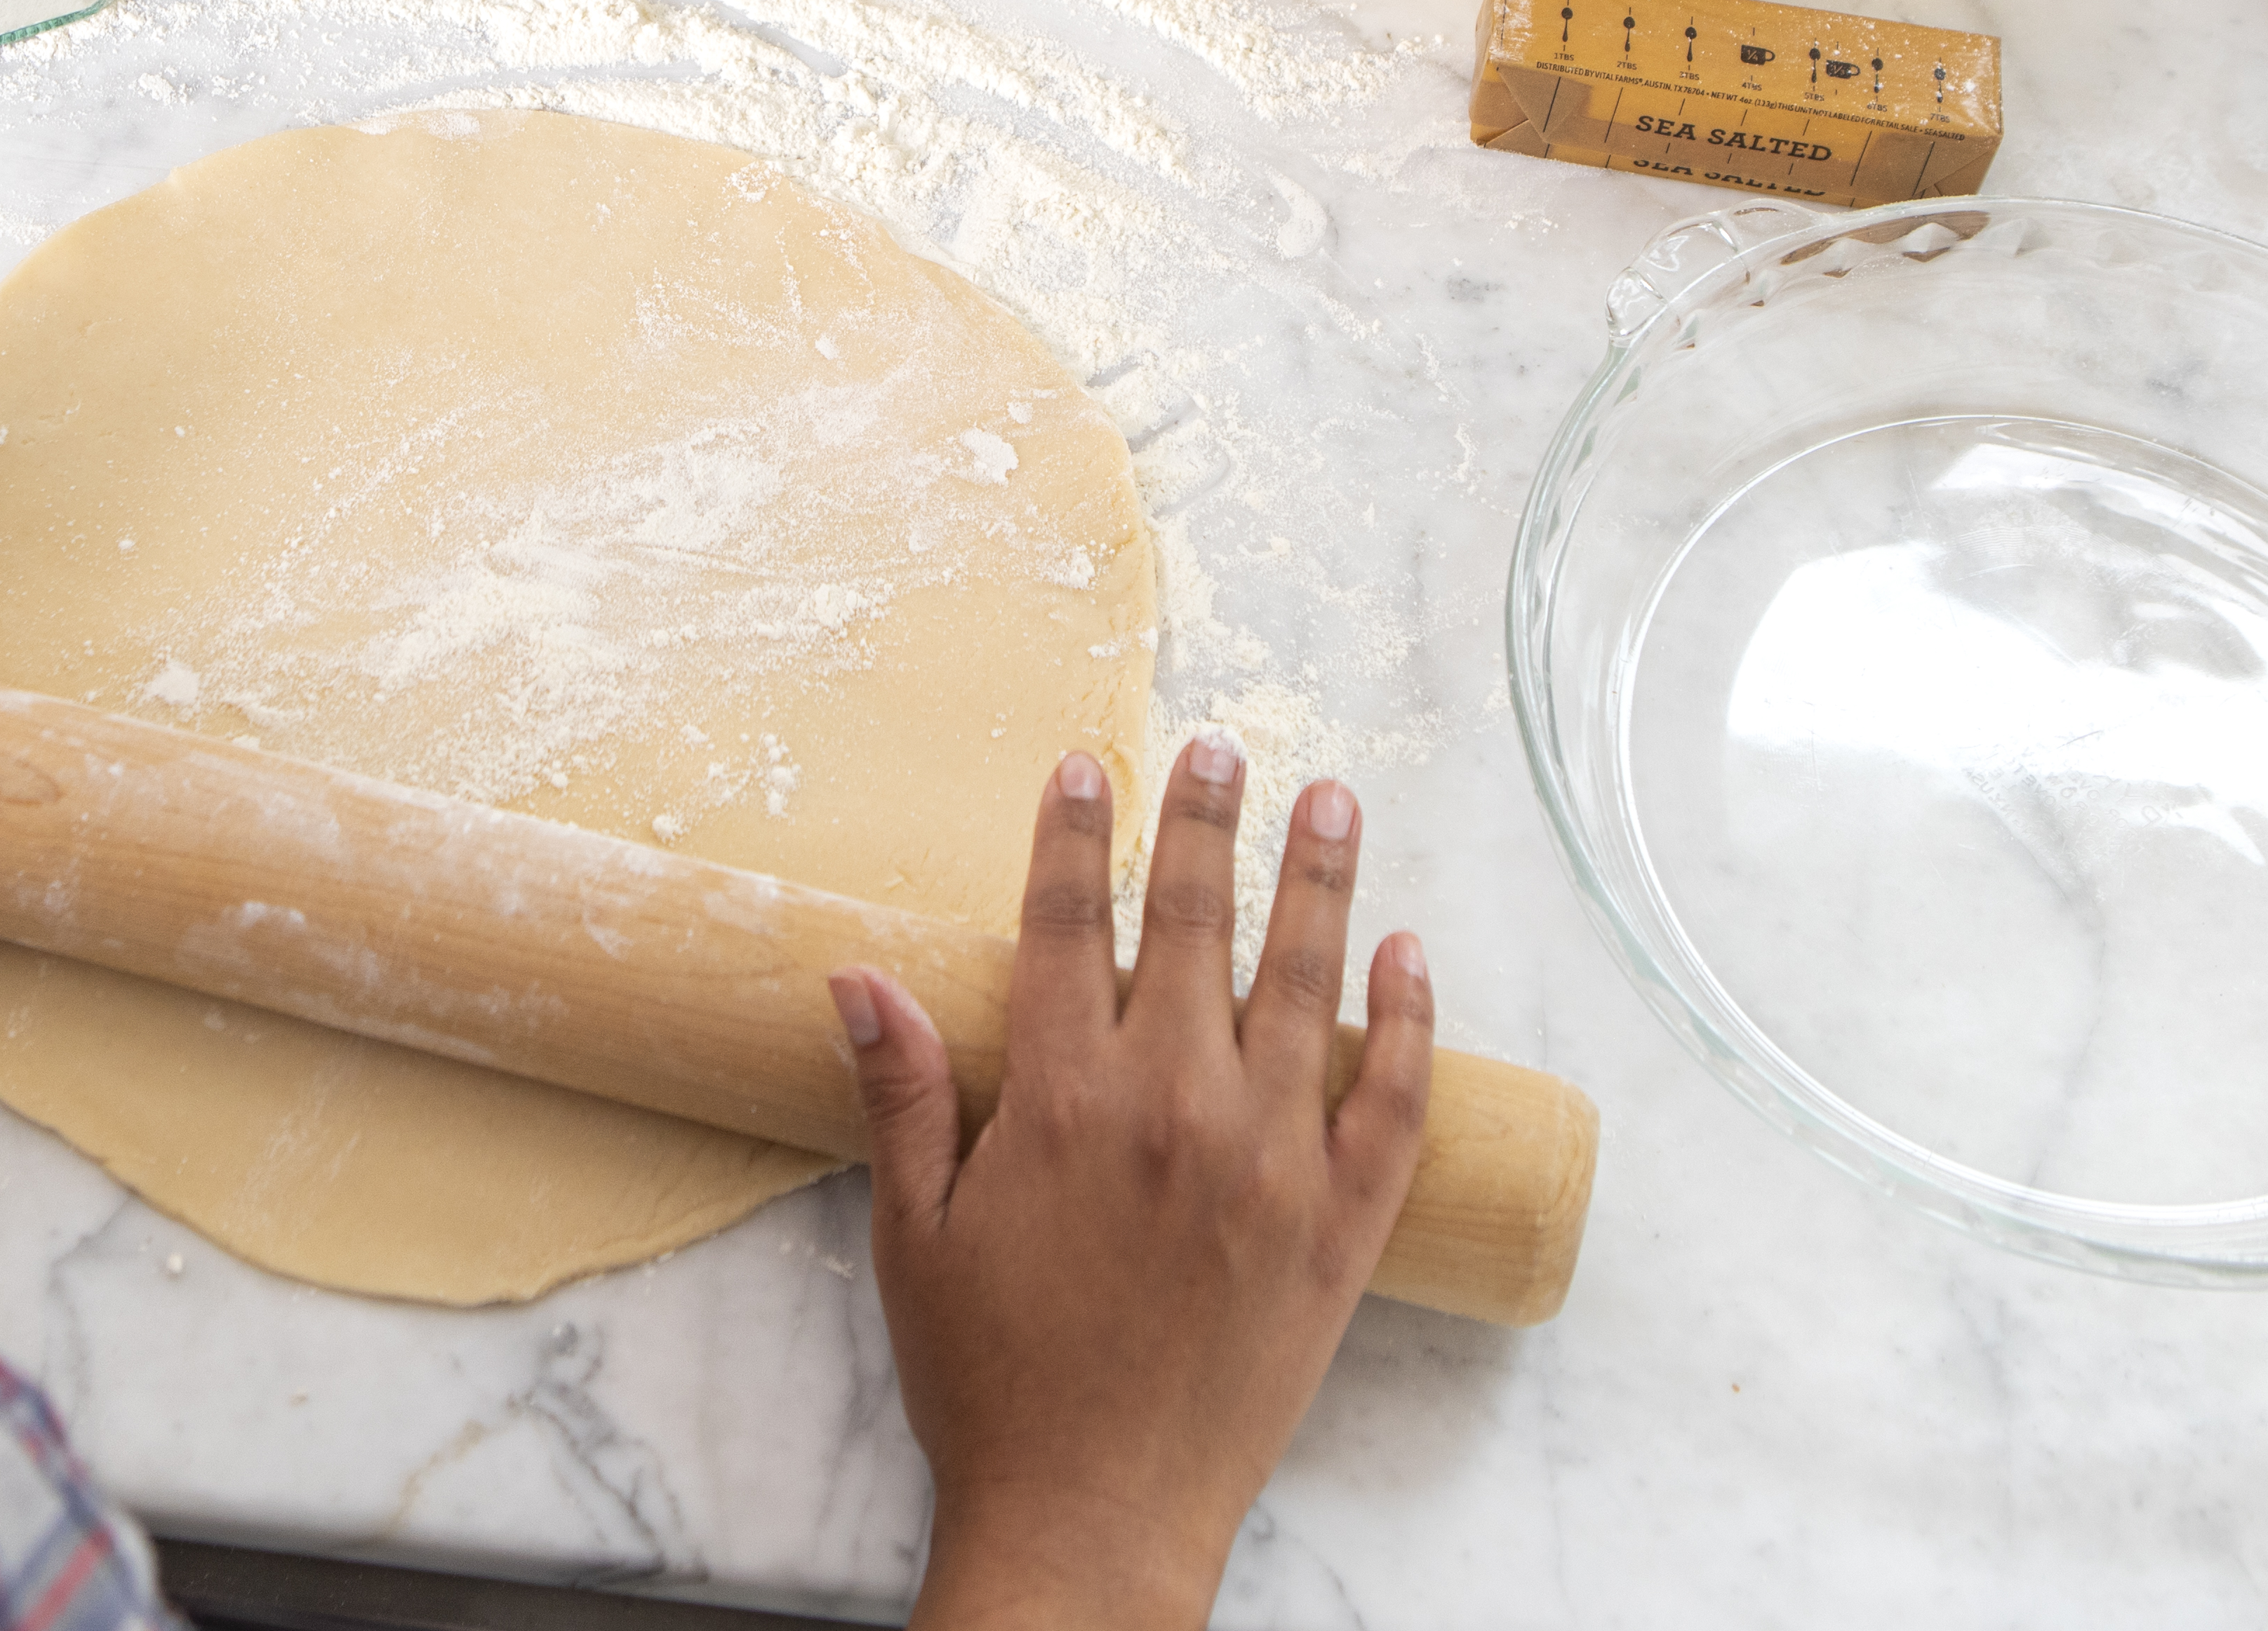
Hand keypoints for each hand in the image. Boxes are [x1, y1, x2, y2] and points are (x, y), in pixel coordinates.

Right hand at [834, 741, 1433, 1630]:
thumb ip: (901, 1093)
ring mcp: (1270, 1164)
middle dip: (1205, 824)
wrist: (1092, 1518)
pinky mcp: (1341, 1230)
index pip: (1067, 923)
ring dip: (1318, 881)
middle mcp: (1173, 1107)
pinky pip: (1392, 1100)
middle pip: (1192, 924)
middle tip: (1224, 749)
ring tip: (1332, 801)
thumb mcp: (913, 1232)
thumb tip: (856, 975)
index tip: (1086, 767)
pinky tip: (1411, 954)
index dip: (1073, 836)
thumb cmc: (991, 1381)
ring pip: (1305, 984)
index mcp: (1063, 1100)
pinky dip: (1408, 1021)